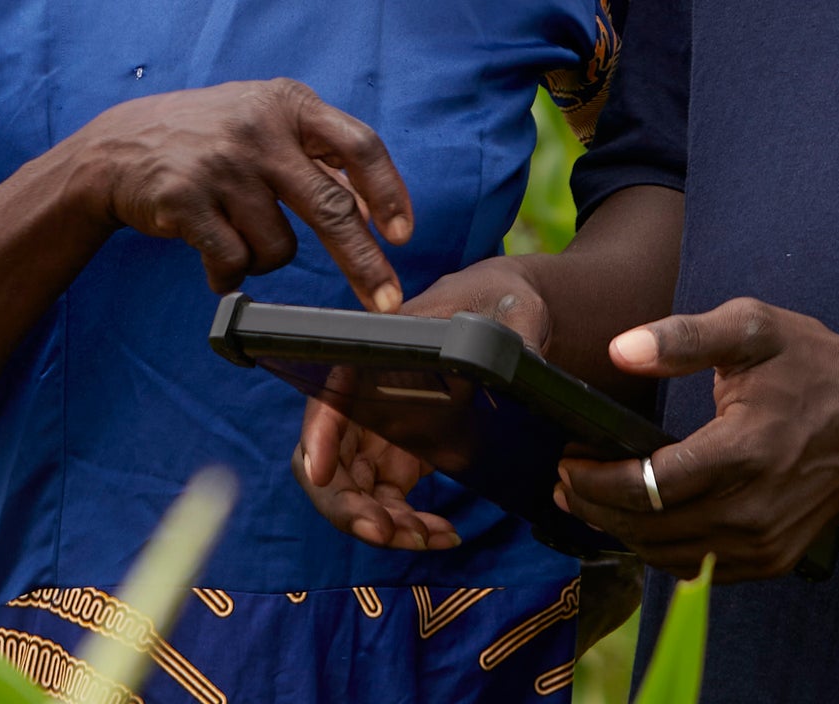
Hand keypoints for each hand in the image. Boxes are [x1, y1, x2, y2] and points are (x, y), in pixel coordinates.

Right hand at [68, 79, 417, 304]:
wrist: (117, 147)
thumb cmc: (207, 139)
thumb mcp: (264, 122)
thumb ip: (316, 154)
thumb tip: (374, 210)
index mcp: (287, 103)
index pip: (359, 145)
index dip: (388, 192)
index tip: (403, 235)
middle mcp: (259, 128)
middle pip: (332, 208)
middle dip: (364, 263)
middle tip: (386, 302)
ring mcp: (222, 165)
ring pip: (279, 248)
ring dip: (262, 256)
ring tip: (232, 228)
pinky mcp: (186, 201)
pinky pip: (233, 265)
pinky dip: (227, 274)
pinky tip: (208, 248)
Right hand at [296, 260, 551, 550]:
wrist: (511, 315)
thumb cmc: (500, 301)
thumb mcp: (509, 310)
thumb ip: (512, 332)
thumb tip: (521, 354)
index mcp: (378, 356)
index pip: (330, 398)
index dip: (318, 437)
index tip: (322, 476)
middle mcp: (367, 398)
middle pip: (331, 460)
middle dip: (348, 504)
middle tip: (385, 533)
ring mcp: (382, 432)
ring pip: (358, 490)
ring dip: (382, 524)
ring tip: (427, 538)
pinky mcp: (403, 455)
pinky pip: (388, 501)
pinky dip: (407, 526)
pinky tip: (442, 534)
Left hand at [555, 297, 838, 580]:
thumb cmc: (812, 365)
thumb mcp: (751, 327)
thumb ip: (682, 336)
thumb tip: (621, 350)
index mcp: (744, 450)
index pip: (648, 484)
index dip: (597, 479)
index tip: (567, 459)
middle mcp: (755, 509)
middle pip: (651, 528)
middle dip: (596, 508)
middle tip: (565, 482)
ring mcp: (768, 543)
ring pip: (670, 556)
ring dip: (622, 534)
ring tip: (590, 502)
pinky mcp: (776, 560)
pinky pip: (701, 570)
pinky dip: (661, 551)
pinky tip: (639, 524)